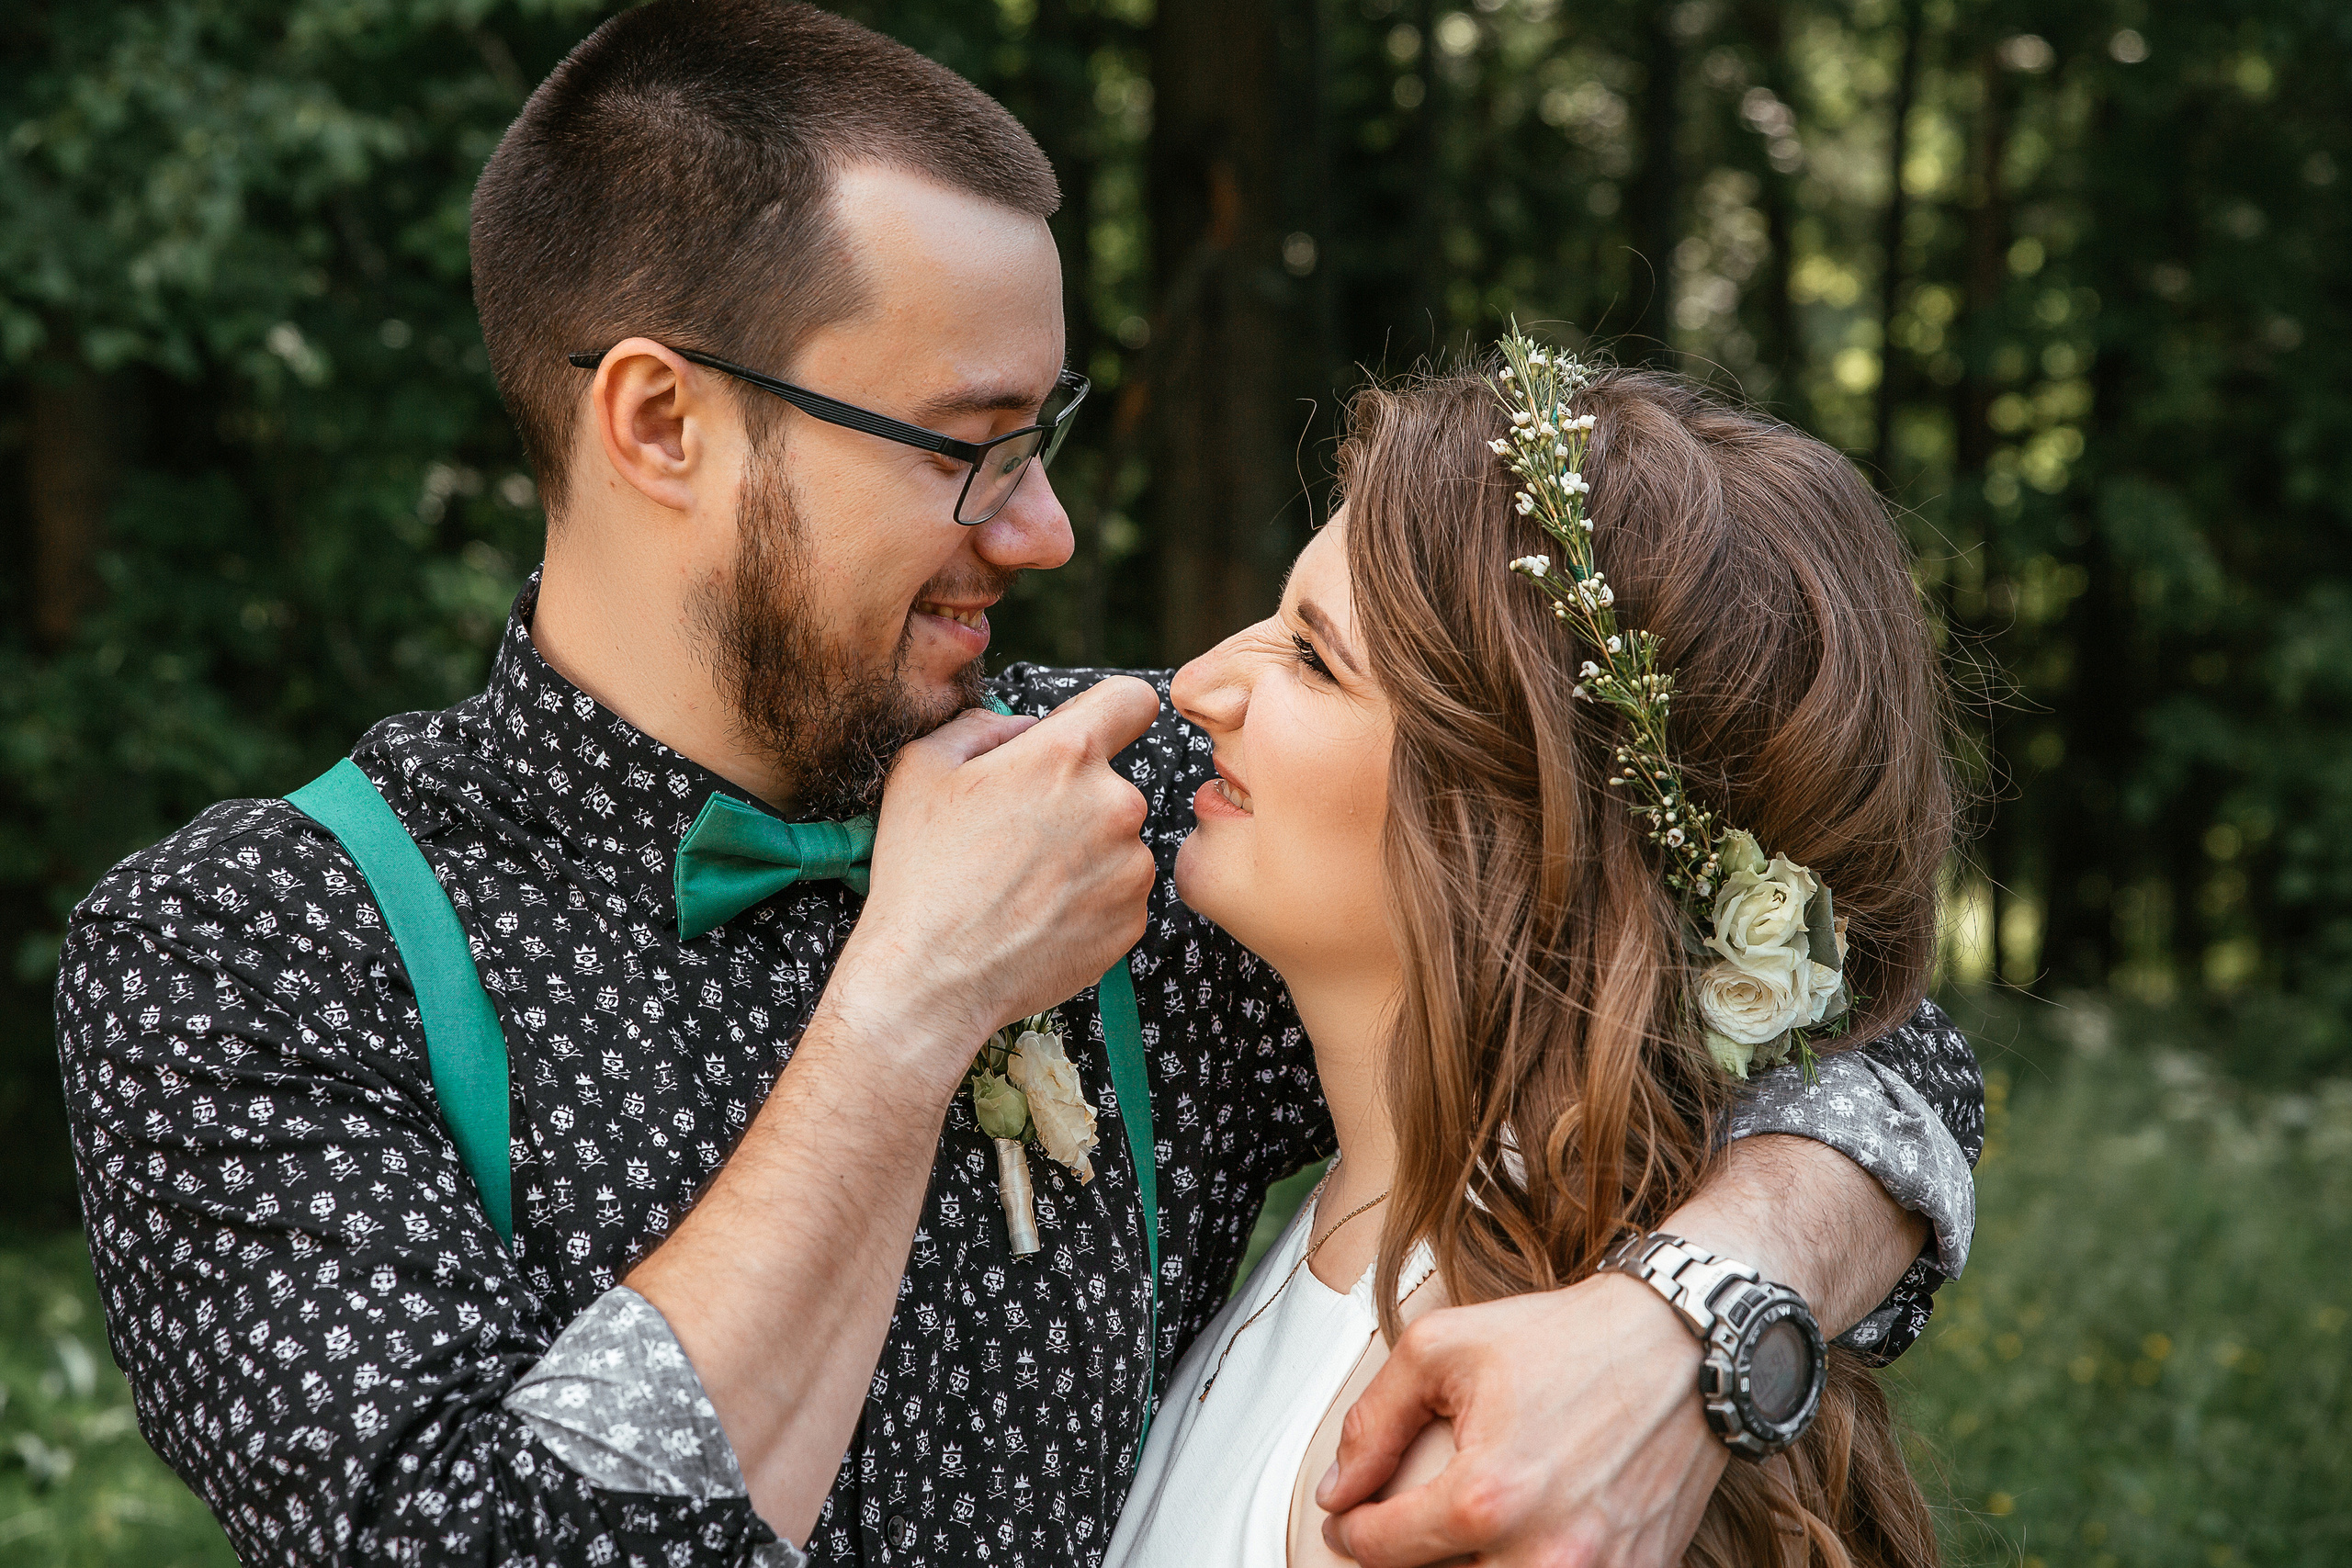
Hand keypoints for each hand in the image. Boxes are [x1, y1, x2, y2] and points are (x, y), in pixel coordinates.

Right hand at [827, 676, 1161, 1072]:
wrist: (932, 979)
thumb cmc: (920, 870)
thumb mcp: (922, 767)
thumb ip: (983, 725)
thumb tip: (1026, 727)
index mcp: (1066, 755)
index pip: (1132, 700)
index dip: (1109, 714)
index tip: (1086, 737)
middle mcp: (1115, 805)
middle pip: (1113, 783)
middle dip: (1074, 800)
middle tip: (1015, 837)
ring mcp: (1130, 868)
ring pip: (1117, 842)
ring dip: (1084, 853)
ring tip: (1022, 885)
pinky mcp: (1132, 921)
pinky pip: (1118, 893)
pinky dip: (1088, 900)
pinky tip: (1038, 917)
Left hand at [1318, 1273, 1724, 1567]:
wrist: (1683, 1345)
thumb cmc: (1568, 1340)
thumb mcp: (1443, 1348)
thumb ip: (1375, 1422)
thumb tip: (1338, 1488)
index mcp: (1486, 1497)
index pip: (1381, 1550)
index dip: (1351, 1530)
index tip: (1349, 1517)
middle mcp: (1543, 1554)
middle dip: (1409, 1565)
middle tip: (1407, 1531)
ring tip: (1463, 1538)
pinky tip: (1522, 1540)